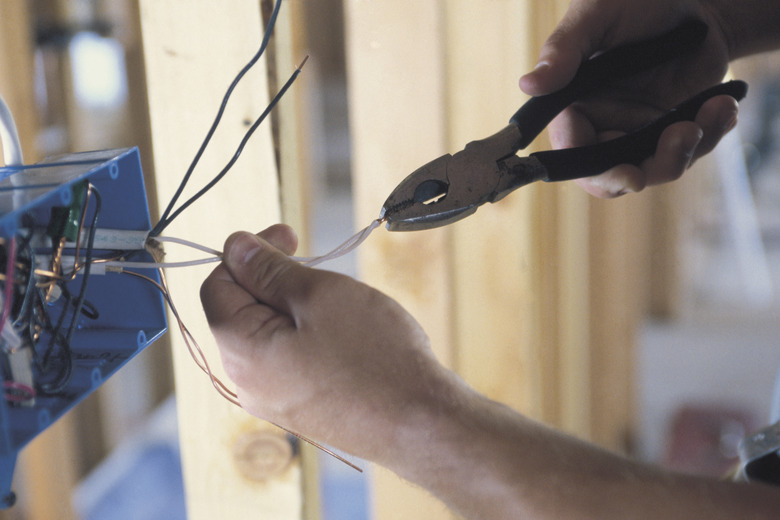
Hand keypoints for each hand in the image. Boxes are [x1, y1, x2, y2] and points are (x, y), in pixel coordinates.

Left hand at [199, 224, 454, 462]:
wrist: (421, 423)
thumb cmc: (375, 357)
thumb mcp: (319, 294)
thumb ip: (269, 269)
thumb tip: (235, 247)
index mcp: (241, 353)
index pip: (216, 286)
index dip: (247, 253)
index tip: (288, 236)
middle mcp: (248, 384)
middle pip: (241, 312)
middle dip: (273, 280)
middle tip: (319, 268)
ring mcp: (275, 402)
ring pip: (268, 335)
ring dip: (294, 307)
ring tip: (340, 303)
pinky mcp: (301, 411)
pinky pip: (289, 360)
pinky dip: (308, 335)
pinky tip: (345, 333)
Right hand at [519, 0, 737, 196]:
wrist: (696, 2)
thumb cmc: (637, 1)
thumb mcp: (596, 16)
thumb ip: (563, 51)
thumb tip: (528, 85)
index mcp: (575, 104)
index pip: (572, 150)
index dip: (593, 169)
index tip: (626, 172)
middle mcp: (604, 124)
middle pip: (611, 174)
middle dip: (641, 171)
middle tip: (665, 154)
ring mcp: (640, 130)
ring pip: (654, 169)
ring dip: (683, 152)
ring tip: (708, 113)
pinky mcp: (674, 128)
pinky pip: (690, 151)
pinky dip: (711, 135)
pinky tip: (722, 105)